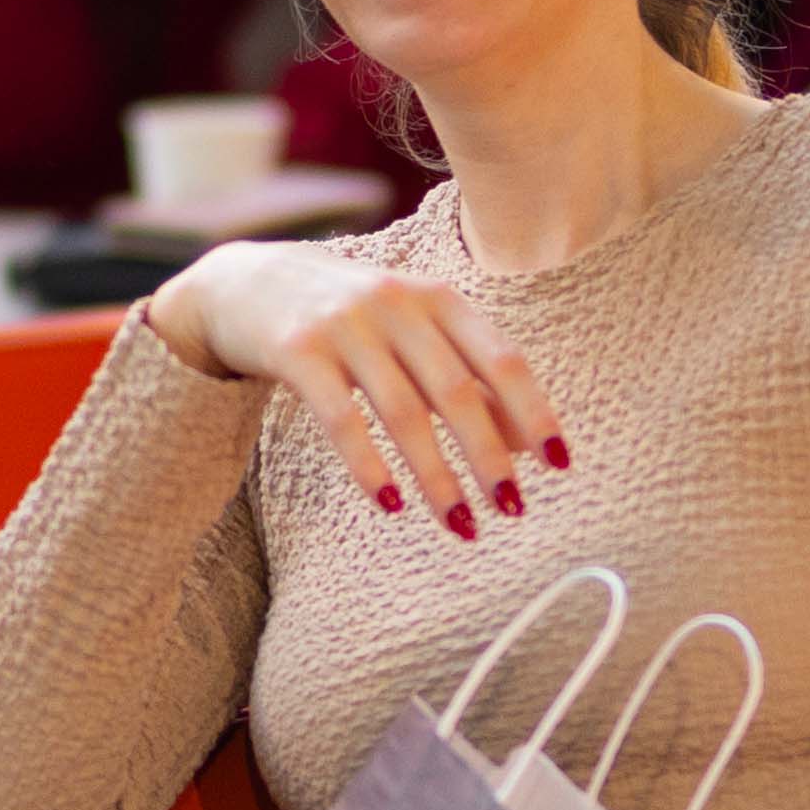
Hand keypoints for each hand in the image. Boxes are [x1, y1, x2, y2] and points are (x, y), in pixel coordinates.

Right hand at [140, 239, 560, 535]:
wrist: (249, 286)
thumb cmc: (349, 321)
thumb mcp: (413, 333)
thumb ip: (467, 377)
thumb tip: (528, 442)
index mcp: (438, 297)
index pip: (501, 359)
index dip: (534, 412)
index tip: (560, 464)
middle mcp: (397, 304)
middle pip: (456, 391)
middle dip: (489, 456)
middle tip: (511, 509)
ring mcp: (345, 325)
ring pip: (403, 412)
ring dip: (436, 476)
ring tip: (460, 524)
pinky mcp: (298, 350)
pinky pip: (342, 419)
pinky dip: (370, 466)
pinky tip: (391, 505)